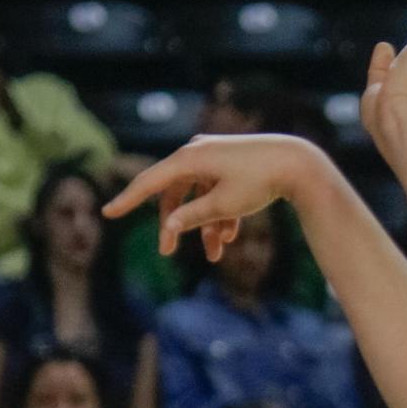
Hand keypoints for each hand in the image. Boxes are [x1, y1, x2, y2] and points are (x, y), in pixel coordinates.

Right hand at [102, 133, 325, 265]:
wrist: (297, 162)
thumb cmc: (259, 182)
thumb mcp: (224, 204)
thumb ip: (194, 216)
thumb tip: (169, 226)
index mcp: (189, 160)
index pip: (150, 183)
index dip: (128, 199)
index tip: (108, 212)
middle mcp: (196, 153)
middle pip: (174, 194)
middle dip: (175, 225)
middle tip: (168, 253)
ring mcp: (213, 158)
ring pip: (198, 198)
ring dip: (204, 226)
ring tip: (217, 253)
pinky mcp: (229, 165)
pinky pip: (215, 193)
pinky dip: (220, 214)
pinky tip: (229, 236)